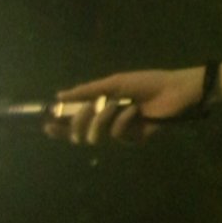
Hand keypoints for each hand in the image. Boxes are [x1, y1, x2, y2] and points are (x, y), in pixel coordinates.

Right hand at [48, 67, 201, 144]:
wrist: (173, 89)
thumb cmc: (146, 83)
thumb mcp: (115, 83)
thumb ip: (87, 90)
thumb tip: (59, 95)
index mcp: (101, 109)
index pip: (75, 122)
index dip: (59, 126)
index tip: (47, 124)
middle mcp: (107, 123)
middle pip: (80, 134)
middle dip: (79, 121)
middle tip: (88, 108)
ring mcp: (120, 132)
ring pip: (96, 136)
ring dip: (102, 118)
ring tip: (115, 104)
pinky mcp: (134, 139)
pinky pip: (117, 134)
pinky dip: (123, 119)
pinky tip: (135, 110)